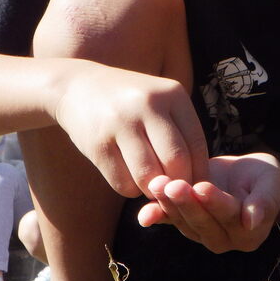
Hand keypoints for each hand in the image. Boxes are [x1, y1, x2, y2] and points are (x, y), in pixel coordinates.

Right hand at [53, 65, 208, 197]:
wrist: (79, 88)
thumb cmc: (132, 105)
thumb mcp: (161, 105)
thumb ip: (181, 135)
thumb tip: (200, 182)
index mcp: (172, 94)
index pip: (196, 144)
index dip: (199, 173)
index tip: (195, 188)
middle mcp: (148, 104)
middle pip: (176, 161)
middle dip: (177, 185)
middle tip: (172, 192)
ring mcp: (121, 122)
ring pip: (149, 176)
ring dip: (152, 190)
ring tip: (150, 185)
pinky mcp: (98, 142)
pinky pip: (122, 183)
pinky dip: (129, 189)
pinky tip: (127, 177)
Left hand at [137, 153, 279, 253]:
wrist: (246, 175)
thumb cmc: (263, 178)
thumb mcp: (270, 184)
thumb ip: (264, 202)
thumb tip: (252, 222)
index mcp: (248, 234)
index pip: (229, 216)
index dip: (215, 203)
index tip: (202, 187)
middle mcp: (224, 240)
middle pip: (203, 222)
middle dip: (187, 204)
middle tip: (174, 185)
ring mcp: (201, 235)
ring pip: (184, 221)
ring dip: (169, 204)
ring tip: (159, 184)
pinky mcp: (184, 223)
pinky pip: (169, 221)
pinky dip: (156, 217)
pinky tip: (145, 214)